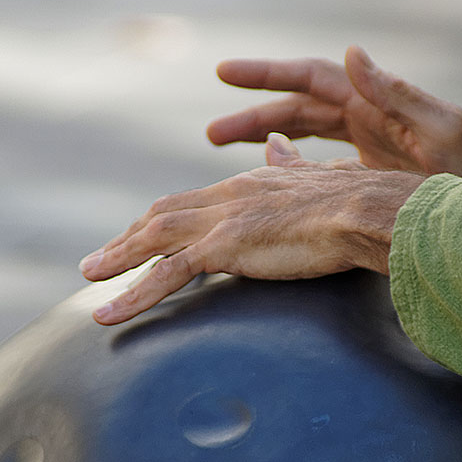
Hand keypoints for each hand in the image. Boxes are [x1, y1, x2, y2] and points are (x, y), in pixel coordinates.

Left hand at [79, 134, 422, 324]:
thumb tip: (277, 146)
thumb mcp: (317, 180)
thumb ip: (292, 165)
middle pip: (163, 215)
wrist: (371, 209)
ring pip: (154, 240)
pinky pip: (166, 274)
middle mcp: (228, 196)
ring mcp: (223, 219)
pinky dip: (132, 295)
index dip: (162, 221)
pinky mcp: (225, 246)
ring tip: (90, 279)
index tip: (142, 236)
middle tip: (99, 260)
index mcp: (250, 184)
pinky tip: (106, 315)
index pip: (192, 202)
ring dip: (118, 259)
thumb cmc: (360, 202)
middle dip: (128, 238)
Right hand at [208, 46, 461, 194]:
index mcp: (375, 102)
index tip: (224, 72)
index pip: (310, 79)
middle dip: (252, 113)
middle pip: (296, 106)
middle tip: (210, 131)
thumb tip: (351, 53)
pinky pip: (317, 160)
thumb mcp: (439, 130)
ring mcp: (367, 142)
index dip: (267, 75)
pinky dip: (289, 161)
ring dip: (263, 136)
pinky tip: (267, 171)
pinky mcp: (369, 170)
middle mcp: (366, 116)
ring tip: (220, 144)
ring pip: (302, 132)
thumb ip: (396, 93)